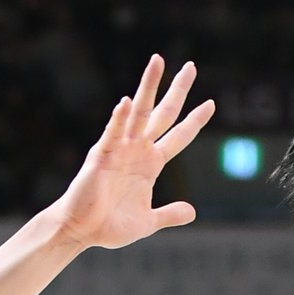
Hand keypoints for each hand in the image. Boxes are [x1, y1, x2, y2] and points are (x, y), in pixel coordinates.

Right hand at [54, 55, 213, 251]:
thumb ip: (169, 214)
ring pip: (138, 112)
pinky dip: (119, 119)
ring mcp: (119, 150)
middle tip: (191, 67)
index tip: (211, 103)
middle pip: (162, 114)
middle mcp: (137, 150)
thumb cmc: (111, 226)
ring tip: (158, 62)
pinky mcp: (100, 156)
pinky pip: (112, 134)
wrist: (82, 231)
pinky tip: (126, 102)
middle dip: (177, 91)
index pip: (178, 136)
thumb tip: (192, 212)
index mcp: (151, 164)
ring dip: (148, 87)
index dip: (194, 121)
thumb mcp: (148, 222)